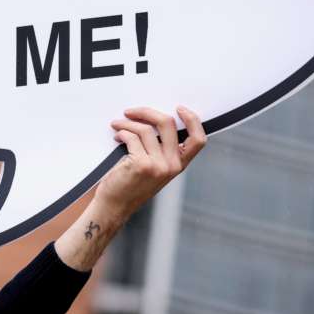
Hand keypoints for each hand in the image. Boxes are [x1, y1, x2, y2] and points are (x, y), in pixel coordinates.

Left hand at [98, 105, 206, 221]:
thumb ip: (161, 151)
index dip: (192, 120)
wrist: (115, 205)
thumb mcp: (154, 169)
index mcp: (179, 165)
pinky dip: (122, 133)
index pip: (198, 140)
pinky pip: (132, 137)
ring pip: (146, 129)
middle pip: (168, 124)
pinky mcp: (142, 165)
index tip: (178, 108)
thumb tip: (154, 120)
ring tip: (117, 125)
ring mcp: (158, 165)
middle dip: (147, 112)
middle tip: (131, 111)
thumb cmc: (131, 185)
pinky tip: (117, 136)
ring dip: (127, 123)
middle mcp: (172, 165)